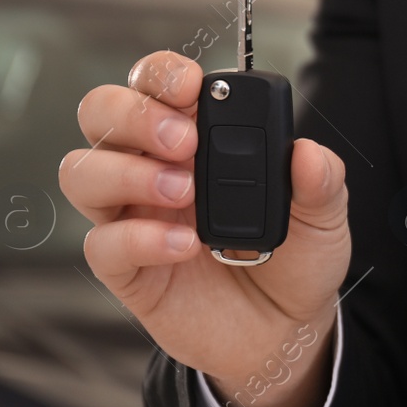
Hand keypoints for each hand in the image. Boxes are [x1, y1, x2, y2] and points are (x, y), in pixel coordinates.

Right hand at [61, 51, 349, 406]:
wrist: (285, 332)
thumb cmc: (295, 260)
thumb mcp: (325, 218)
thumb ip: (322, 181)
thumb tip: (308, 152)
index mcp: (197, 136)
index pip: (155, 83)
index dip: (161, 74)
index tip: (192, 86)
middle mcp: (153, 167)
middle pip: (101, 112)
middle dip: (134, 113)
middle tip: (184, 141)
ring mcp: (133, 216)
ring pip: (82, 171)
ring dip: (128, 172)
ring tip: (184, 192)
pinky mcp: (126, 269)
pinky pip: (102, 243)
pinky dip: (140, 238)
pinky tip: (185, 245)